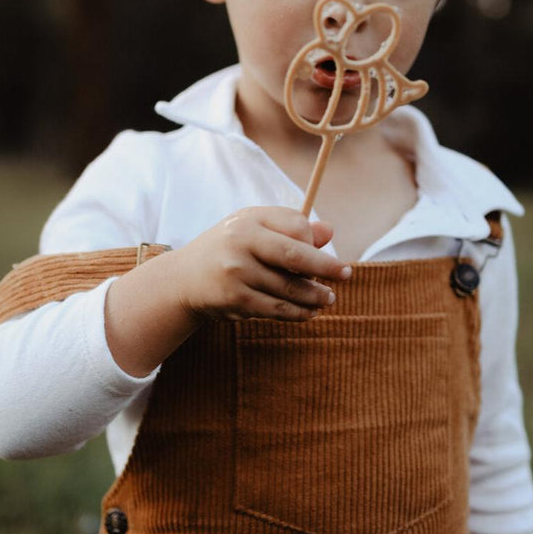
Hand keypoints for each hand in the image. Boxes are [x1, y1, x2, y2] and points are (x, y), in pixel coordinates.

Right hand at [171, 206, 350, 322]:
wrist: (184, 278)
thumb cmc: (229, 248)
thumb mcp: (255, 229)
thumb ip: (291, 228)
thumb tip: (330, 231)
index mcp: (249, 220)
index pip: (295, 227)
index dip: (314, 242)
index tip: (324, 254)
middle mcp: (241, 243)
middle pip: (295, 257)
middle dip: (326, 268)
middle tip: (347, 274)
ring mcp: (237, 273)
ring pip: (289, 289)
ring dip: (315, 296)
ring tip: (328, 299)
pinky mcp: (235, 300)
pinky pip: (276, 309)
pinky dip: (298, 313)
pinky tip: (310, 312)